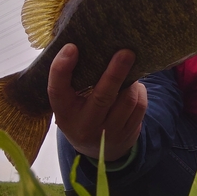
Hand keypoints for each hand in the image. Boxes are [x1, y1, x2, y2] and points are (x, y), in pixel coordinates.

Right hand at [48, 44, 147, 160]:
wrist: (97, 151)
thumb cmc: (81, 113)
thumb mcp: (69, 102)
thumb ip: (73, 80)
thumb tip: (88, 45)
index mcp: (64, 113)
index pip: (57, 91)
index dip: (61, 69)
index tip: (71, 47)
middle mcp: (84, 125)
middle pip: (102, 96)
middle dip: (115, 73)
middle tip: (125, 52)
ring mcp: (108, 133)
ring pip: (127, 100)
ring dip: (131, 81)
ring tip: (129, 69)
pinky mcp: (128, 134)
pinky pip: (139, 106)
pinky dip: (139, 91)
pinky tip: (134, 86)